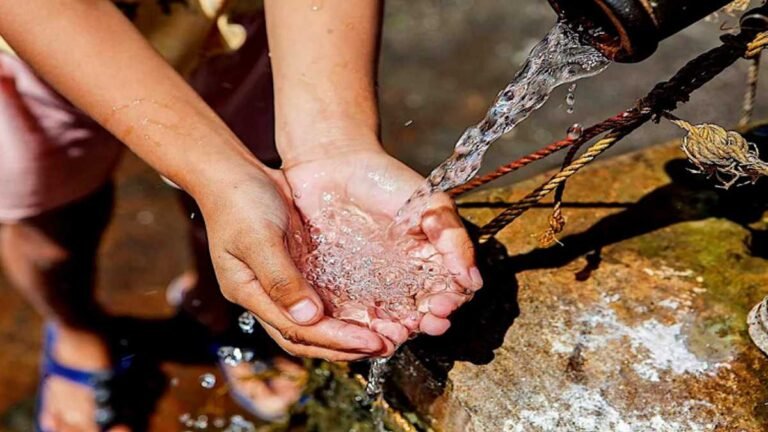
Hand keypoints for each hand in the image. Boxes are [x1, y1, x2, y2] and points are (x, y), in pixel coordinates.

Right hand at [194, 164, 392, 360]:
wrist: (233, 172)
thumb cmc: (239, 201)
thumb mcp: (259, 238)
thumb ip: (281, 278)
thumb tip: (309, 317)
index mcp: (249, 293)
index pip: (295, 331)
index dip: (334, 340)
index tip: (369, 342)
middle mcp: (266, 295)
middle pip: (306, 336)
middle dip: (345, 346)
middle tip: (385, 346)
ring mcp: (281, 283)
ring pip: (315, 321)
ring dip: (347, 332)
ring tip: (383, 336)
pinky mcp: (297, 267)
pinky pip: (322, 296)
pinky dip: (344, 308)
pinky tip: (370, 310)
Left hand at [283, 145, 482, 345]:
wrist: (335, 166)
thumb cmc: (387, 181)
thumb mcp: (430, 203)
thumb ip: (454, 239)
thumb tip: (473, 280)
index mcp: (430, 263)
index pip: (449, 294)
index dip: (450, 304)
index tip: (444, 304)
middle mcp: (405, 281)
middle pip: (422, 315)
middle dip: (428, 323)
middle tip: (426, 322)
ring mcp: (374, 287)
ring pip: (391, 321)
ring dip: (398, 331)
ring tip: (398, 331)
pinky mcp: (342, 290)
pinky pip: (356, 316)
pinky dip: (364, 326)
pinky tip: (369, 326)